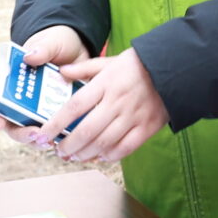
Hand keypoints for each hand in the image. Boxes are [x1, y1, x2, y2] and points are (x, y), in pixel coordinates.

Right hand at [0, 27, 92, 141]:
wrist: (80, 46)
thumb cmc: (57, 43)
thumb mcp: (50, 42)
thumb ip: (42, 49)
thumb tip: (30, 56)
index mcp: (13, 84)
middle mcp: (24, 102)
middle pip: (15, 127)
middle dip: (23, 135)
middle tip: (36, 134)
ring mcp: (42, 110)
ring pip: (36, 135)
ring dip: (41, 141)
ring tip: (52, 141)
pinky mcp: (61, 115)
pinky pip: (58, 132)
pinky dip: (61, 138)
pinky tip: (69, 139)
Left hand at [45, 49, 166, 162]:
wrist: (174, 69)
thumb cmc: (138, 64)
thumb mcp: (110, 61)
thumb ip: (84, 68)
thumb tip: (61, 72)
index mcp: (106, 84)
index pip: (75, 106)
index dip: (56, 123)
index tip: (43, 134)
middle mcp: (117, 102)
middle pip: (87, 130)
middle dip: (68, 145)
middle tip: (58, 151)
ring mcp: (133, 116)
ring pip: (104, 143)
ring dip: (85, 154)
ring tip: (73, 157)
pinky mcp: (147, 128)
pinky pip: (125, 148)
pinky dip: (109, 156)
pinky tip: (99, 157)